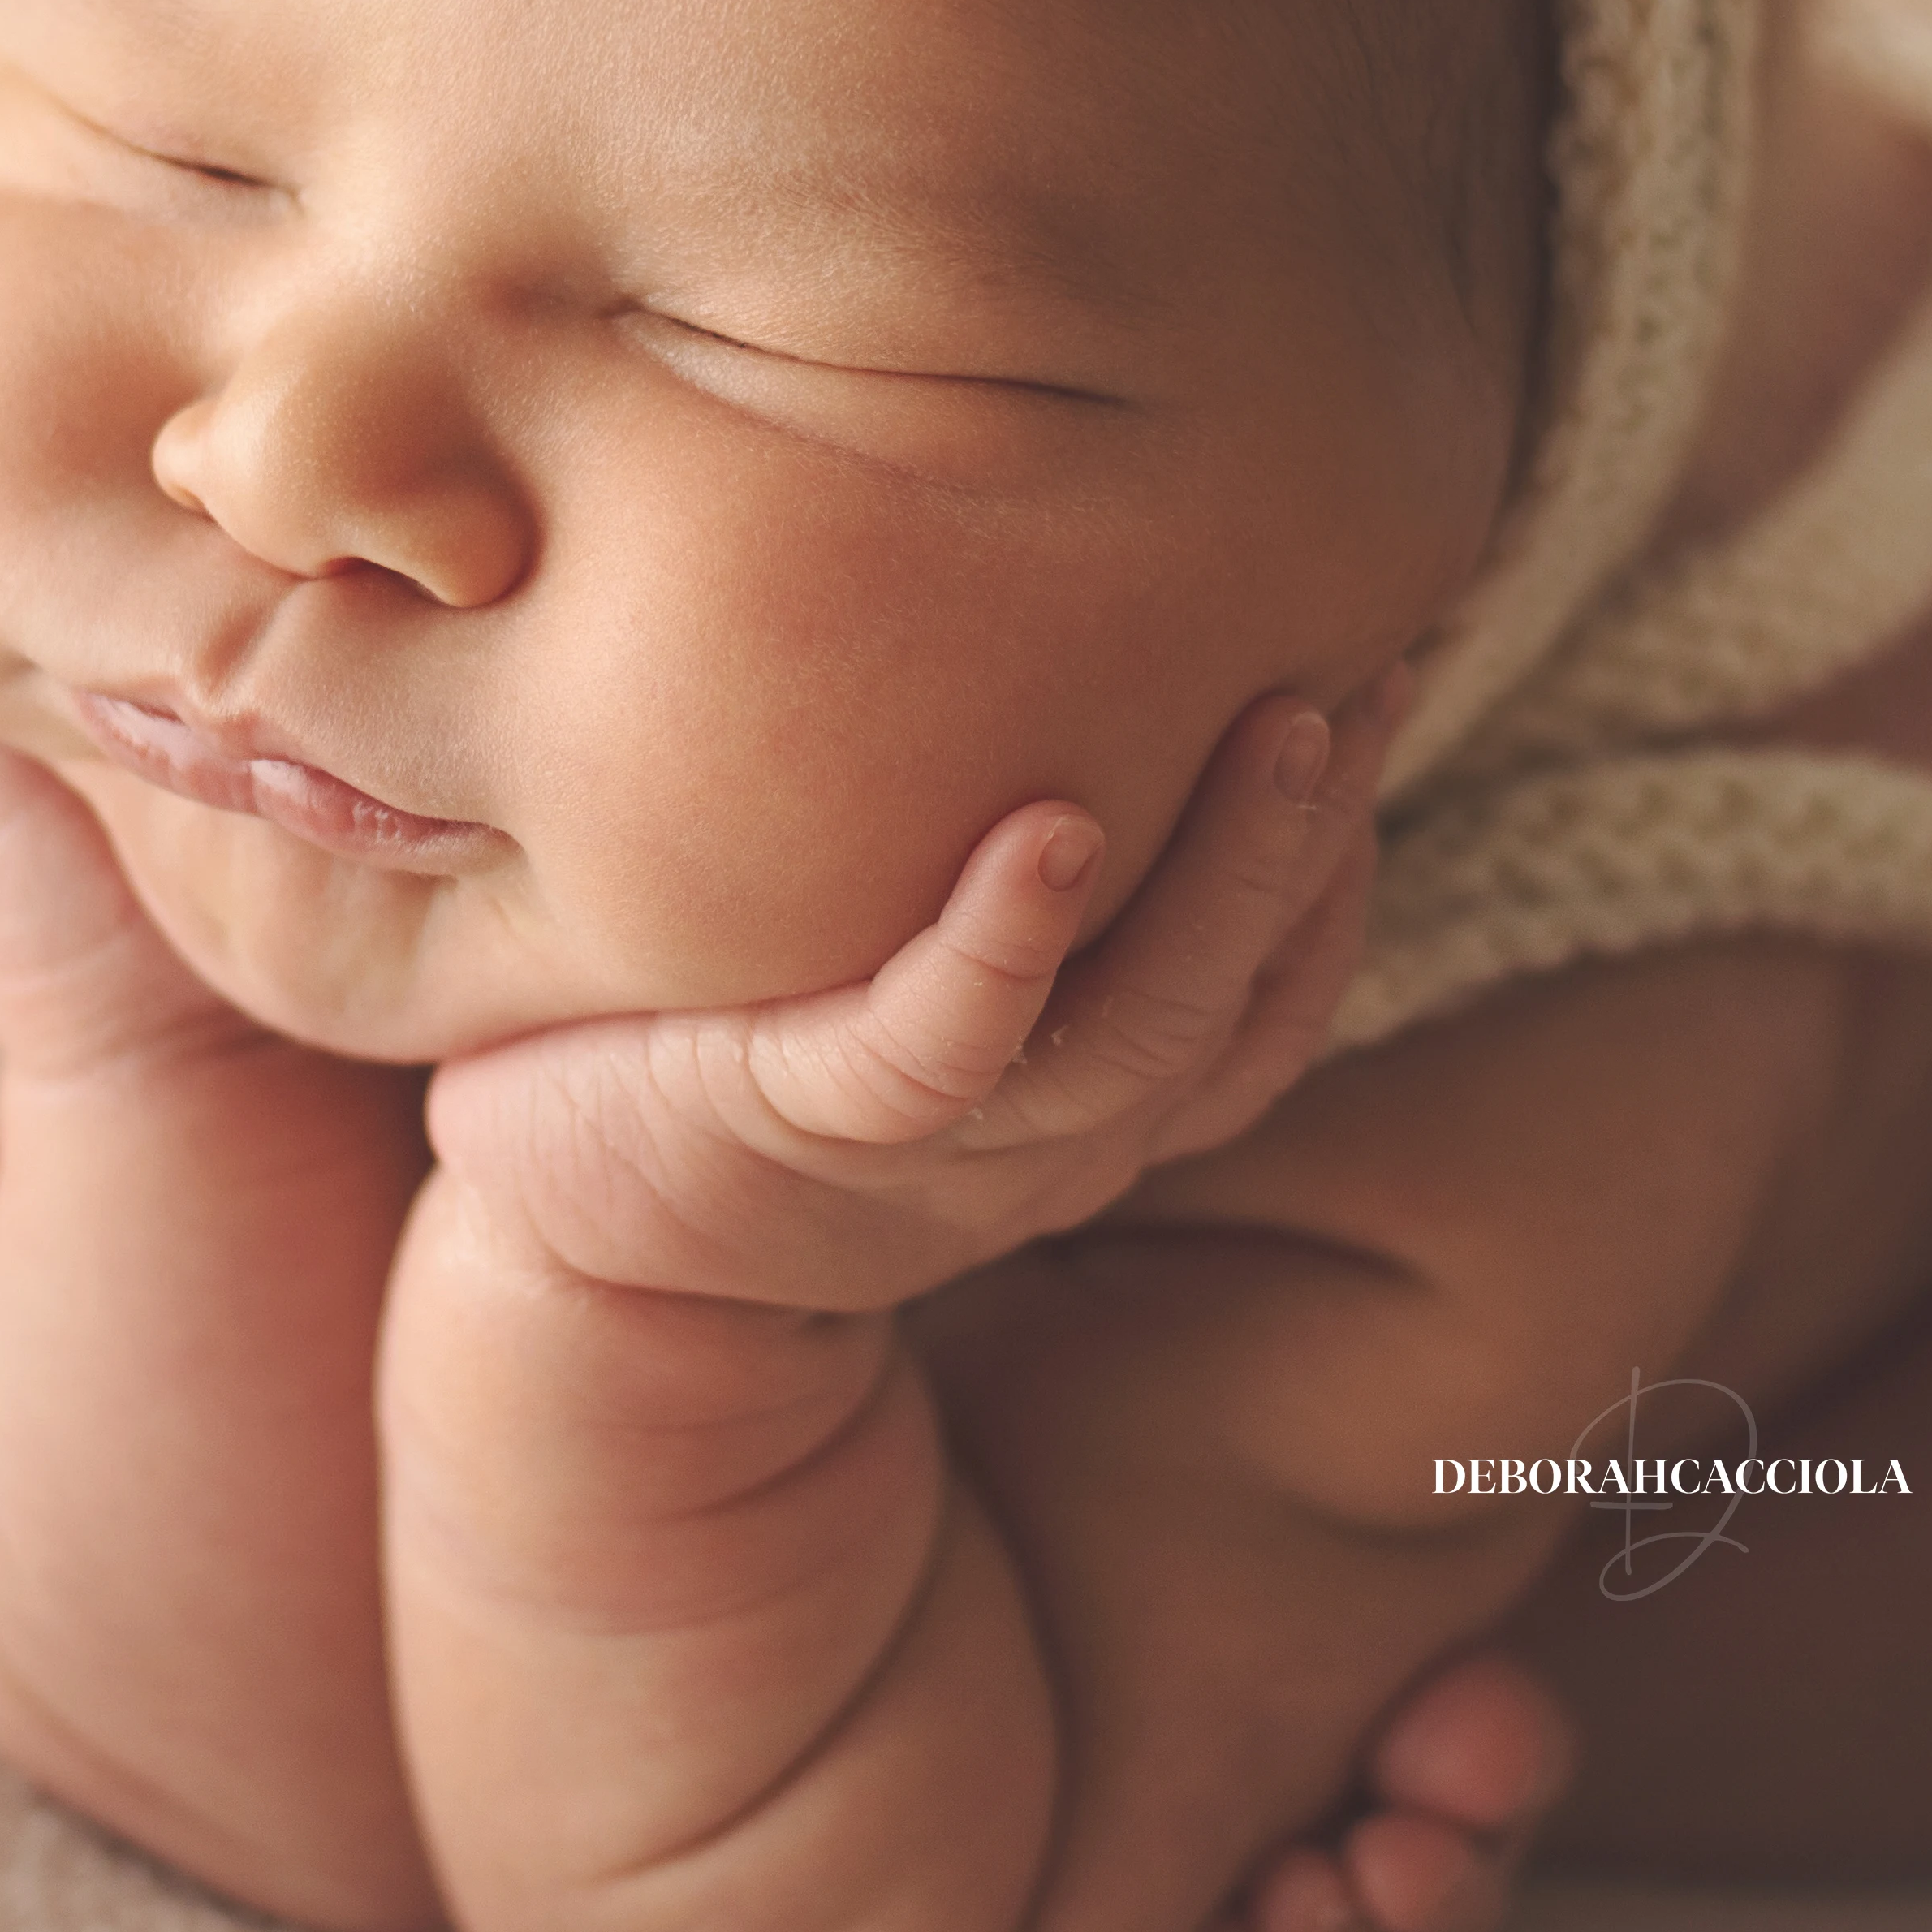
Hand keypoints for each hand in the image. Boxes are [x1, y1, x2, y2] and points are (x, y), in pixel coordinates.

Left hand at [417, 667, 1407, 1316]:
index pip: (1262, 1002)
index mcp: (1079, 1109)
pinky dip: (1006, 943)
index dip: (1337, 870)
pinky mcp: (811, 1129)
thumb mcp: (889, 990)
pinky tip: (1050, 833)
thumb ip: (971, 879)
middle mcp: (1047, 1145)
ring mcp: (938, 1150)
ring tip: (1281, 722)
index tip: (1372, 689)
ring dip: (1230, 874)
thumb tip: (1051, 669)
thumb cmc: (717, 1072)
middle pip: (1238, 1001)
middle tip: (1371, 673)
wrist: (559, 1262)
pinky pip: (943, 1049)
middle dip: (1317, 841)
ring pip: (1142, 1031)